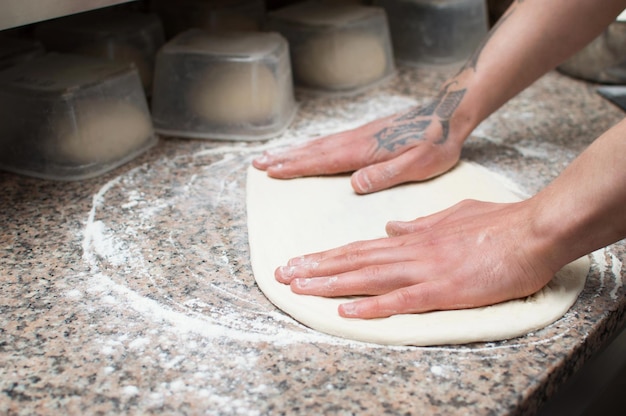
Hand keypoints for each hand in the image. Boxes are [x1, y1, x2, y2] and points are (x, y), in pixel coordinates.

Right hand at [253, 88, 466, 193]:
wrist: (449, 113)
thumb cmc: (437, 142)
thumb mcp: (418, 165)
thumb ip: (386, 175)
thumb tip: (355, 184)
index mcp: (365, 152)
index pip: (323, 161)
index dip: (296, 167)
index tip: (272, 171)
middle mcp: (357, 141)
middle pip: (313, 151)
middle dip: (285, 158)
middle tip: (258, 163)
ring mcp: (360, 135)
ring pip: (319, 144)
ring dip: (294, 151)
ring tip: (272, 155)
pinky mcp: (366, 133)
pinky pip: (331, 140)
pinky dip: (312, 145)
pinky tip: (307, 149)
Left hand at [274, 199, 557, 318]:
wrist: (532, 230)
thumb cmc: (497, 223)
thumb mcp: (452, 216)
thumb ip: (420, 224)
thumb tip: (392, 227)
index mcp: (413, 238)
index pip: (360, 247)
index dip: (328, 255)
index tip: (301, 259)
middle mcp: (411, 252)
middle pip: (354, 261)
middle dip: (315, 268)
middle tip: (283, 274)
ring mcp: (425, 271)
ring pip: (367, 277)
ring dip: (330, 283)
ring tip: (298, 287)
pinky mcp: (443, 290)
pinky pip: (401, 300)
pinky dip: (371, 306)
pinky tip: (345, 311)